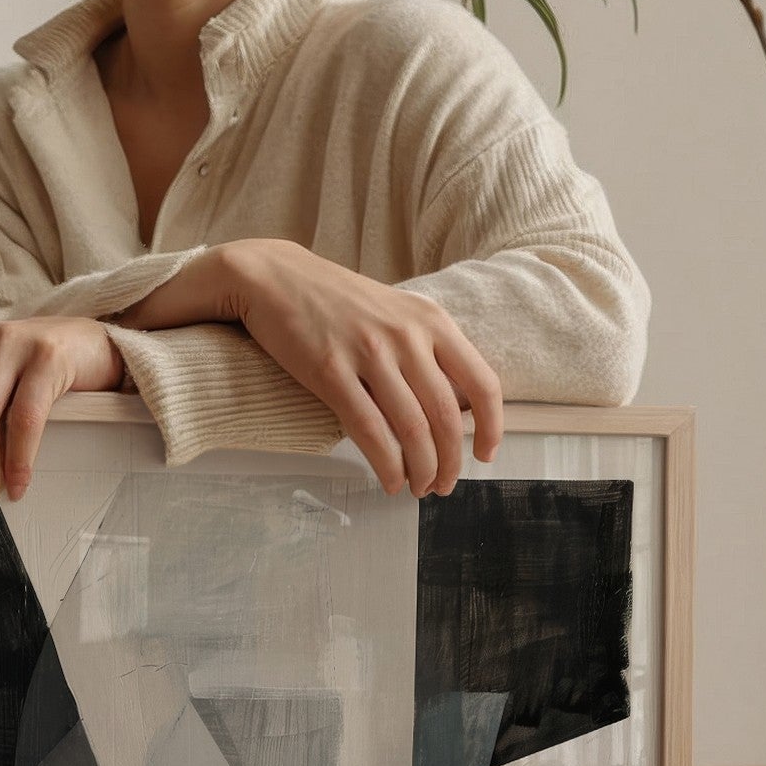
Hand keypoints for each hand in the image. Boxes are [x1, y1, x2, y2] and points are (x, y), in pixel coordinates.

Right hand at [118, 240, 502, 496]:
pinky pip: (370, 431)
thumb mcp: (395, 313)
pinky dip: (386, 466)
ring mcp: (369, 352)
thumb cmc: (337, 303)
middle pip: (447, 417)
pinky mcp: (330, 371)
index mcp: (430, 321)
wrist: (274, 277)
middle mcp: (406, 336)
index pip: (481, 382)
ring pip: (412, 430)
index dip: (492, 428)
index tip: (486, 455)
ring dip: (420, 471)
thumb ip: (426, 351)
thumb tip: (453, 407)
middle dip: (450, 463)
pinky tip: (389, 481)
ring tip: (417, 488)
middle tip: (443, 486)